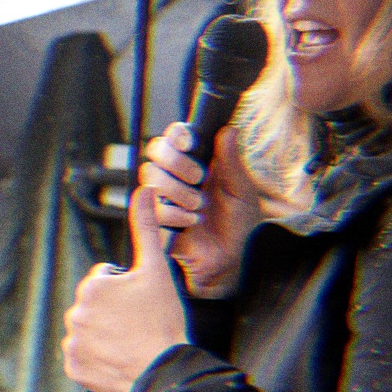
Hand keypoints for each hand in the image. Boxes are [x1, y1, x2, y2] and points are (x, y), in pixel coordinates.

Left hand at [62, 187, 187, 391]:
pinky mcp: (74, 369)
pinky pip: (83, 358)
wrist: (165, 372)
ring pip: (89, 330)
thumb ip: (146, 227)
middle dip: (113, 312)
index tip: (141, 306)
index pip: (106, 281)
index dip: (127, 291)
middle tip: (138, 325)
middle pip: (95, 306)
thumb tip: (144, 188)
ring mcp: (73, 343)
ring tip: (130, 343)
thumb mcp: (156, 270)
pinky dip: (97, 359)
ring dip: (104, 334)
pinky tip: (118, 359)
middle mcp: (75, 313)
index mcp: (92, 287)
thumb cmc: (163, 320)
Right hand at [140, 124, 260, 297]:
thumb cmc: (239, 225)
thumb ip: (232, 161)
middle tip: (198, 178)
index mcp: (197, 162)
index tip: (188, 143)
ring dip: (175, 190)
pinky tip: (189, 222)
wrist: (232, 261)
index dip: (177, 135)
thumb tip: (228, 129)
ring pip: (150, 176)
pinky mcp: (154, 219)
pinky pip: (149, 207)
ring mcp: (163, 197)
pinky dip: (171, 213)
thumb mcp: (241, 191)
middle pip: (155, 151)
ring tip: (198, 206)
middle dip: (175, 162)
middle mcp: (177, 176)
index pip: (176, 136)